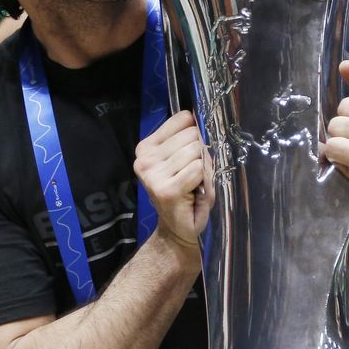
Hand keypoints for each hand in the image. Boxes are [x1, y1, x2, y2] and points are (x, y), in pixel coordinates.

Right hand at [133, 111, 213, 250]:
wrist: (179, 228)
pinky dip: (203, 179)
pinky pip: (197, 169)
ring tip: (194, 183)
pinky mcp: (166, 189)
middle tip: (194, 173)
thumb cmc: (186, 192)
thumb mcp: (184, 159)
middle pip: (192, 135)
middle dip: (201, 153)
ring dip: (203, 168)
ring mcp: (153, 174)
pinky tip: (194, 191)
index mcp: (147, 147)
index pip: (182, 119)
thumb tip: (199, 126)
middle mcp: (145, 159)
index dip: (195, 134)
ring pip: (196, 152)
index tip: (191, 152)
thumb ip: (190, 140)